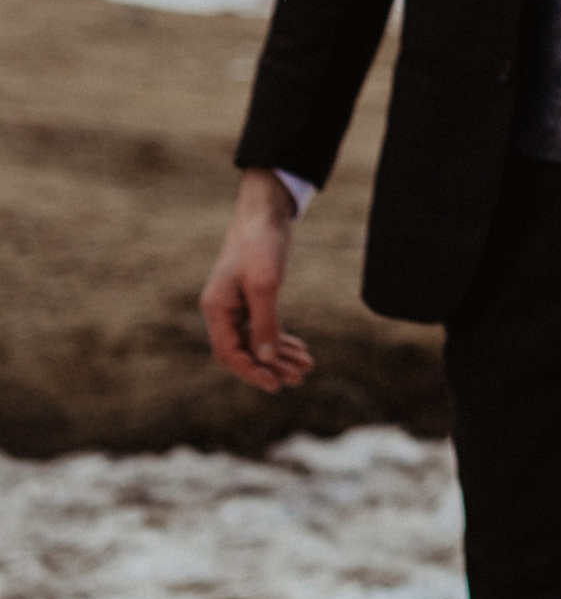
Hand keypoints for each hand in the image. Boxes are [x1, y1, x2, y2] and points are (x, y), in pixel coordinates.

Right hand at [200, 169, 314, 392]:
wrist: (264, 214)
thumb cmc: (261, 245)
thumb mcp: (265, 284)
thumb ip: (265, 322)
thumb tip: (266, 358)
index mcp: (216, 310)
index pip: (229, 353)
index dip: (251, 371)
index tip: (275, 384)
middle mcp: (222, 311)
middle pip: (244, 351)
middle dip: (271, 367)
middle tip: (299, 378)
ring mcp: (235, 306)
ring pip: (256, 341)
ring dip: (279, 356)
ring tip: (306, 367)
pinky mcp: (250, 299)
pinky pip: (263, 328)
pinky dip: (279, 339)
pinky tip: (299, 349)